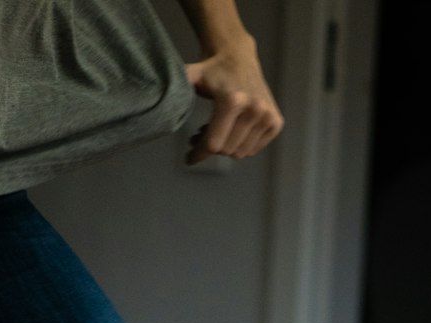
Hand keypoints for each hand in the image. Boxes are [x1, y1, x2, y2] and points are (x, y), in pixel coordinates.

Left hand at [184, 35, 283, 163]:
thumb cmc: (211, 71)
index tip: (188, 158)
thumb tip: (155, 99)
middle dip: (211, 147)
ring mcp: (267, 116)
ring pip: (239, 153)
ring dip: (226, 146)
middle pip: (226, 150)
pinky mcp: (275, 122)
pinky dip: (240, 144)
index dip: (198, 154)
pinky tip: (233, 129)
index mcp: (233, 101)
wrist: (238, 56)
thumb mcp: (191, 76)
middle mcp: (254, 109)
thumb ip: (176, 87)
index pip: (213, 144)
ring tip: (217, 129)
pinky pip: (253, 150)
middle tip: (200, 133)